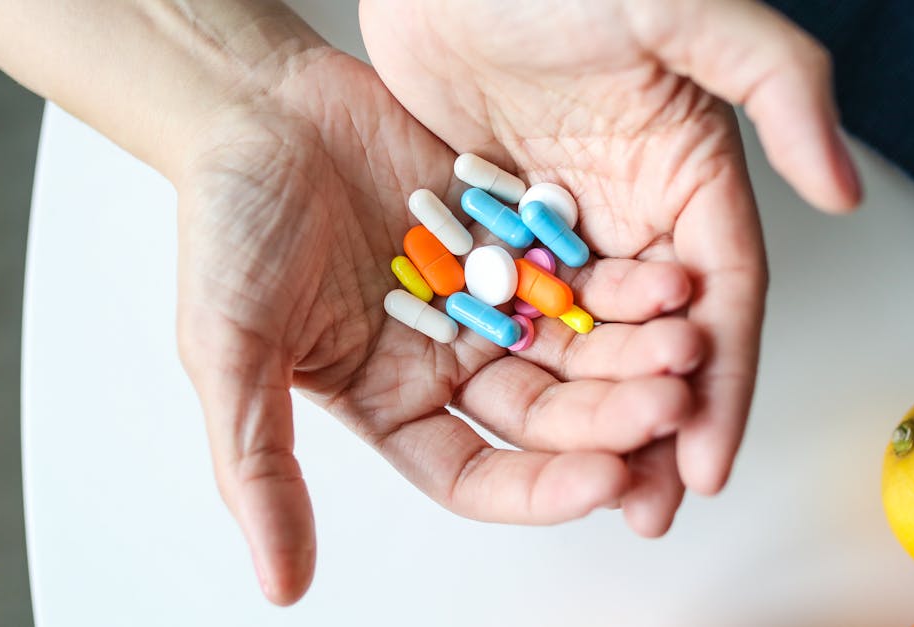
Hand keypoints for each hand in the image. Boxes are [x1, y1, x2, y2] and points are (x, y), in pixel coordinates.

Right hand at [176, 42, 706, 603]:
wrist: (256, 109)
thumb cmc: (226, 230)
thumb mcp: (230, 353)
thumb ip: (260, 466)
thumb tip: (282, 586)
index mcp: (393, 405)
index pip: (481, 475)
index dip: (544, 488)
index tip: (606, 481)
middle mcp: (450, 362)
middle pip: (548, 414)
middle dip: (612, 416)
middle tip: (671, 404)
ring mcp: (487, 298)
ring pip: (576, 344)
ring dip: (634, 352)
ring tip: (687, 342)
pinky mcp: (513, 236)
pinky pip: (579, 267)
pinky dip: (623, 280)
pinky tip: (668, 282)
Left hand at [360, 0, 861, 532]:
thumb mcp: (683, 12)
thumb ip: (778, 85)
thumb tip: (847, 194)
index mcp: (689, 177)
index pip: (721, 300)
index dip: (723, 385)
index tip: (707, 465)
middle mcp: (632, 213)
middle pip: (656, 341)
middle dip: (659, 426)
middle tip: (648, 505)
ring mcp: (561, 225)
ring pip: (586, 342)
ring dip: (592, 418)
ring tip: (589, 492)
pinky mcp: (496, 226)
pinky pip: (514, 313)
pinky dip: (523, 372)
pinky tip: (515, 428)